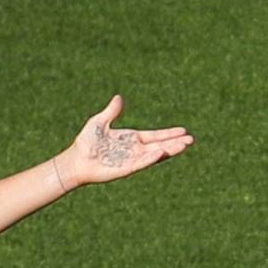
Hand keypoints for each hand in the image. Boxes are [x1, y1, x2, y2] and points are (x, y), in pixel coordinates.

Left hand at [56, 97, 192, 187]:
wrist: (76, 159)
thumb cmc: (86, 142)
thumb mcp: (99, 122)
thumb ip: (111, 112)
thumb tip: (119, 98)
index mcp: (131, 139)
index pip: (155, 136)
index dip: (168, 134)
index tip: (183, 131)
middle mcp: (135, 150)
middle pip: (160, 145)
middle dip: (175, 143)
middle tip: (191, 140)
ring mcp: (132, 160)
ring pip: (155, 155)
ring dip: (169, 150)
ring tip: (183, 146)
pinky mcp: (125, 168)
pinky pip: (141, 162)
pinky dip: (151, 158)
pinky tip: (161, 152)